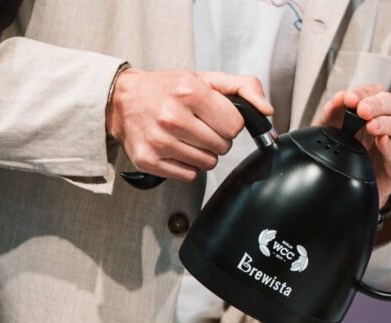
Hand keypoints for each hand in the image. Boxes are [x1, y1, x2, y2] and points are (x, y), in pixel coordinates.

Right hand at [107, 68, 273, 182]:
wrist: (123, 100)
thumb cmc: (168, 89)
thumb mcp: (207, 78)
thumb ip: (244, 88)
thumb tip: (267, 111)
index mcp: (189, 92)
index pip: (235, 126)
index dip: (229, 122)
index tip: (215, 116)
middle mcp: (172, 116)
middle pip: (223, 147)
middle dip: (217, 138)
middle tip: (200, 126)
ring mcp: (159, 141)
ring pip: (208, 164)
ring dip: (203, 153)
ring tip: (187, 136)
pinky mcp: (149, 160)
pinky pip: (190, 175)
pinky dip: (188, 165)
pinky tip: (176, 148)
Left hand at [317, 84, 390, 207]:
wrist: (352, 183)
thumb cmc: (349, 151)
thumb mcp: (333, 130)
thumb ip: (333, 113)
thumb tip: (337, 98)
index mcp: (377, 109)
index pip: (375, 92)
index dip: (363, 93)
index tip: (349, 98)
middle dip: (377, 105)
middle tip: (362, 110)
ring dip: (385, 124)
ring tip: (371, 126)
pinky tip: (382, 142)